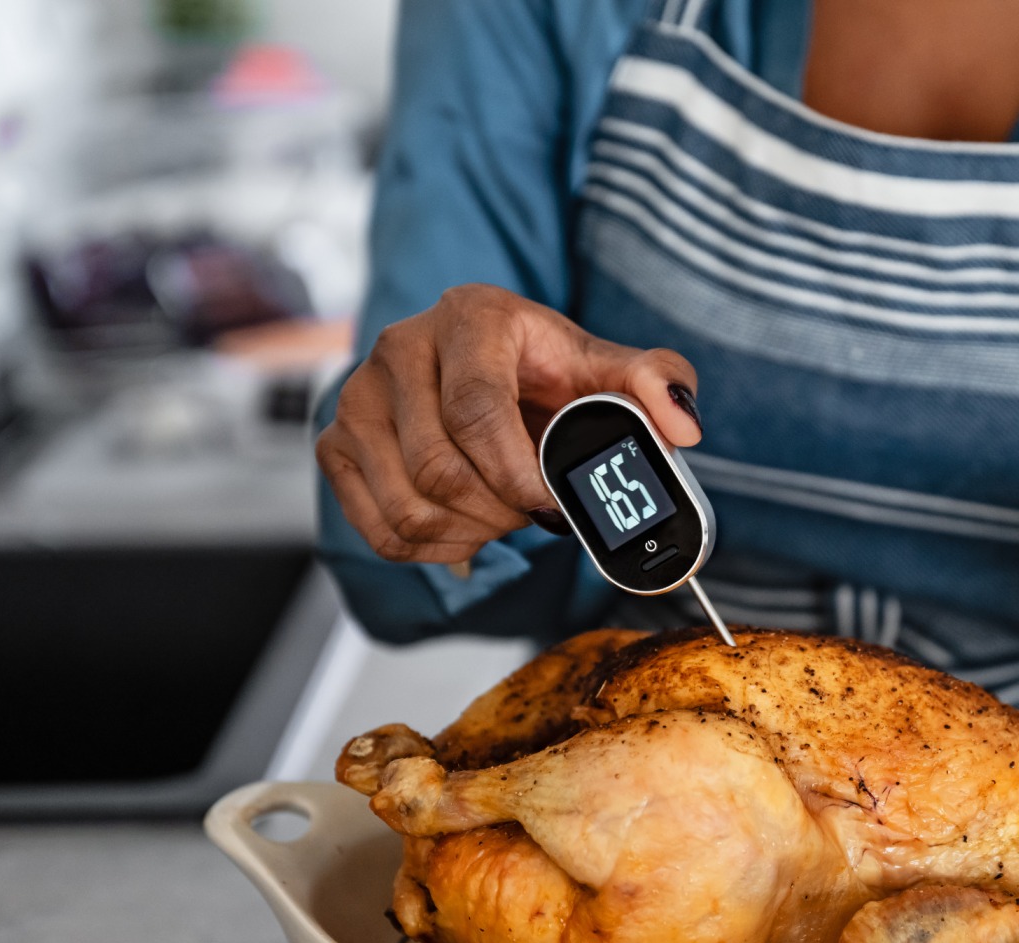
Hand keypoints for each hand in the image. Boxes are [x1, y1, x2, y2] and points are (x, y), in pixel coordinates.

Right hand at [317, 284, 702, 563]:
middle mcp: (401, 348)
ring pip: (407, 505)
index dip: (517, 474)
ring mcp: (358, 395)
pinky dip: (430, 548)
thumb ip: (654, 384)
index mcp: (470, 318)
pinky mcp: (336, 440)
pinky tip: (464, 528)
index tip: (551, 503)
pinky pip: (378, 527)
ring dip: (468, 533)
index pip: (477, 410)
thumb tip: (682, 424)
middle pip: (439, 468)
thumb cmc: (541, 368)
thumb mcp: (604, 367)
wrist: (484, 364)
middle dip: (499, 510)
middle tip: (531, 510)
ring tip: (501, 514)